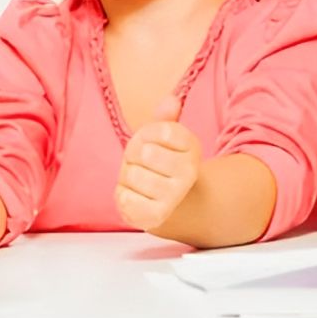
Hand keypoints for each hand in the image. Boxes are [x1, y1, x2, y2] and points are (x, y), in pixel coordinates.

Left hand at [115, 95, 202, 231]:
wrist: (168, 201)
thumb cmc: (160, 162)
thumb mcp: (163, 135)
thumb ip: (165, 117)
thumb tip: (171, 100)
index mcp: (192, 148)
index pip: (162, 130)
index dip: (147, 134)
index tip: (151, 142)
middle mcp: (188, 173)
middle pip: (144, 152)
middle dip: (134, 155)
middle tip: (142, 163)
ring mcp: (173, 196)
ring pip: (132, 175)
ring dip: (128, 177)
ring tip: (140, 180)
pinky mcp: (155, 217)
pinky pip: (125, 199)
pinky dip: (124, 196)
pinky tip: (135, 196)